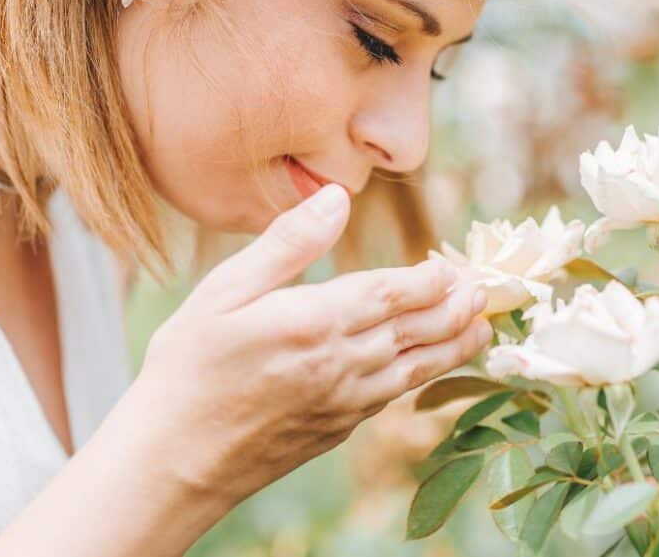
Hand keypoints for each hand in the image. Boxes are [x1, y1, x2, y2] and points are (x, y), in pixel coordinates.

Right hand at [135, 184, 491, 503]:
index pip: (393, 291)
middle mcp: (342, 362)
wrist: (173, 460)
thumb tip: (335, 197)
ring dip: (454, 345)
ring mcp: (345, 401)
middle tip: (484, 289)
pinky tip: (428, 365)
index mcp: (315, 321)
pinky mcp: (338, 429)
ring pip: (417, 367)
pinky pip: (394, 395)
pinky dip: (422, 376)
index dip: (430, 278)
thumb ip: (287, 245)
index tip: (452, 265)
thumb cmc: (187, 369)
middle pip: (418, 329)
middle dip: (456, 307)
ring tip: (482, 326)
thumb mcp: (222, 293)